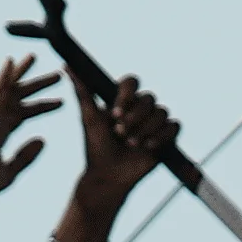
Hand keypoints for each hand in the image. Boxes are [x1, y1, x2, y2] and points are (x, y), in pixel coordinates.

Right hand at [0, 57, 49, 206]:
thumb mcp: (10, 171)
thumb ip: (26, 155)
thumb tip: (43, 140)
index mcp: (0, 133)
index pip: (23, 114)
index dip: (41, 107)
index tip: (61, 102)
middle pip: (18, 97)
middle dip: (37, 86)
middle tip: (58, 75)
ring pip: (7, 88)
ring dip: (21, 73)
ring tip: (35, 56)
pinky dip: (3, 76)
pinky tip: (11, 61)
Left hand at [69, 71, 179, 206]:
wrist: (109, 175)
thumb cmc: (96, 146)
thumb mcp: (88, 118)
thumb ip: (82, 91)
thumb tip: (67, 65)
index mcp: (122, 100)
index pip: (131, 82)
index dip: (126, 95)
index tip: (115, 112)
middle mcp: (140, 108)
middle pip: (148, 98)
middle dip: (135, 116)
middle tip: (120, 133)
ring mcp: (154, 122)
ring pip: (161, 113)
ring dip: (145, 128)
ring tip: (131, 144)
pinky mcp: (167, 137)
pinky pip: (174, 127)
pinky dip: (161, 136)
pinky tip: (148, 146)